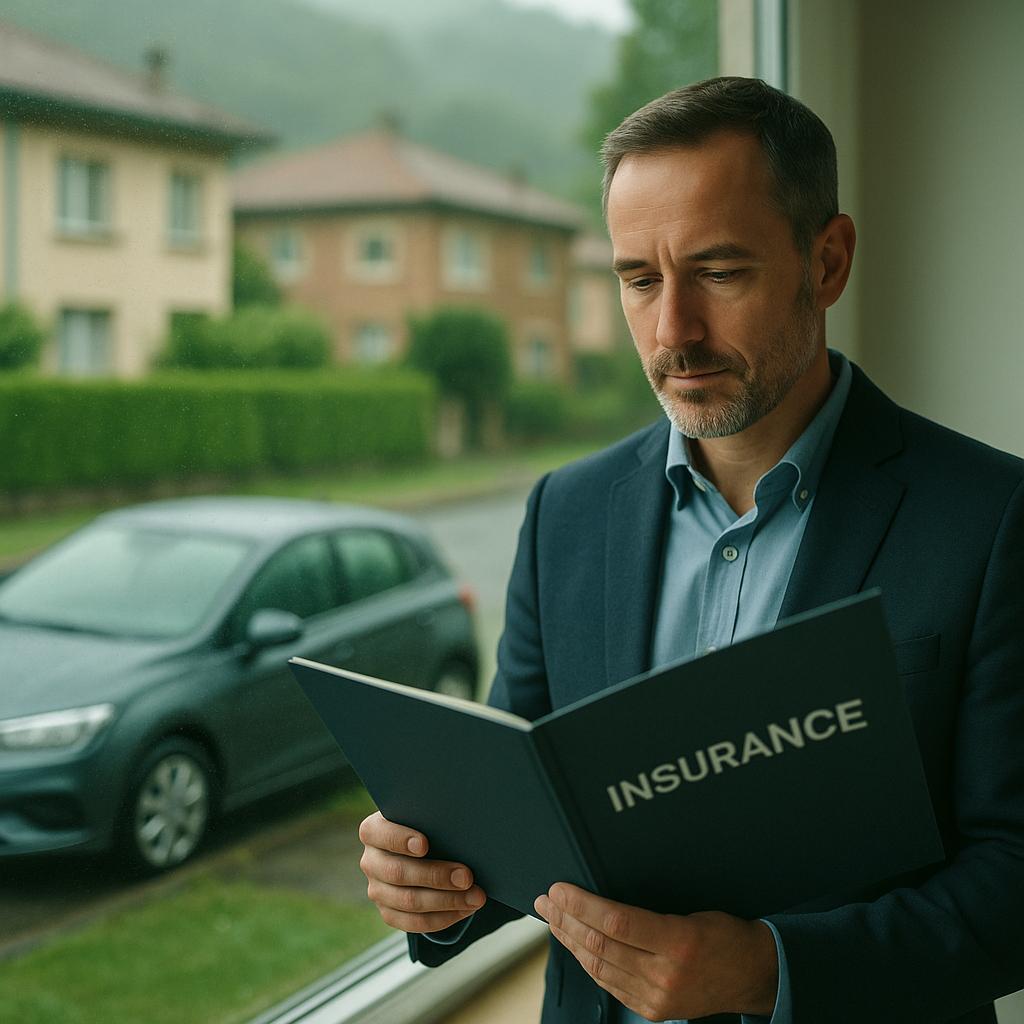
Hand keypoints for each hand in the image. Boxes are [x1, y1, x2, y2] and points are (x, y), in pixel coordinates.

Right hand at [358, 811, 486, 932]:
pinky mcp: (389, 913)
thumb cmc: (428, 826)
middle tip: (466, 876)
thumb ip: (433, 819)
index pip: (381, 834)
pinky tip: (465, 909)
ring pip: (409, 902)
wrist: (424, 848)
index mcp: (374, 831)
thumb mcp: (426, 817)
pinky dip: (444, 917)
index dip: (401, 840)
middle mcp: (371, 861)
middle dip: (436, 876)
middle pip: (399, 873)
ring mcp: (377, 890)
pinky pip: (414, 923)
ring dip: (447, 901)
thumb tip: (460, 828)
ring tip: (475, 897)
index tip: (425, 845)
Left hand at [535, 883, 777, 1019]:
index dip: (581, 905)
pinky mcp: (653, 1010)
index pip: (616, 922)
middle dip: (566, 919)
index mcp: (679, 941)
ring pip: (598, 967)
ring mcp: (657, 997)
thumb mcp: (693, 911)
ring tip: (553, 918)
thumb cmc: (726, 935)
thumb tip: (601, 896)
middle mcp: (666, 974)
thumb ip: (649, 910)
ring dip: (570, 940)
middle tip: (546, 900)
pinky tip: (575, 944)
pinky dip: (587, 962)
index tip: (559, 889)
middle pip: (600, 945)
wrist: (753, 976)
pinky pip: (609, 984)